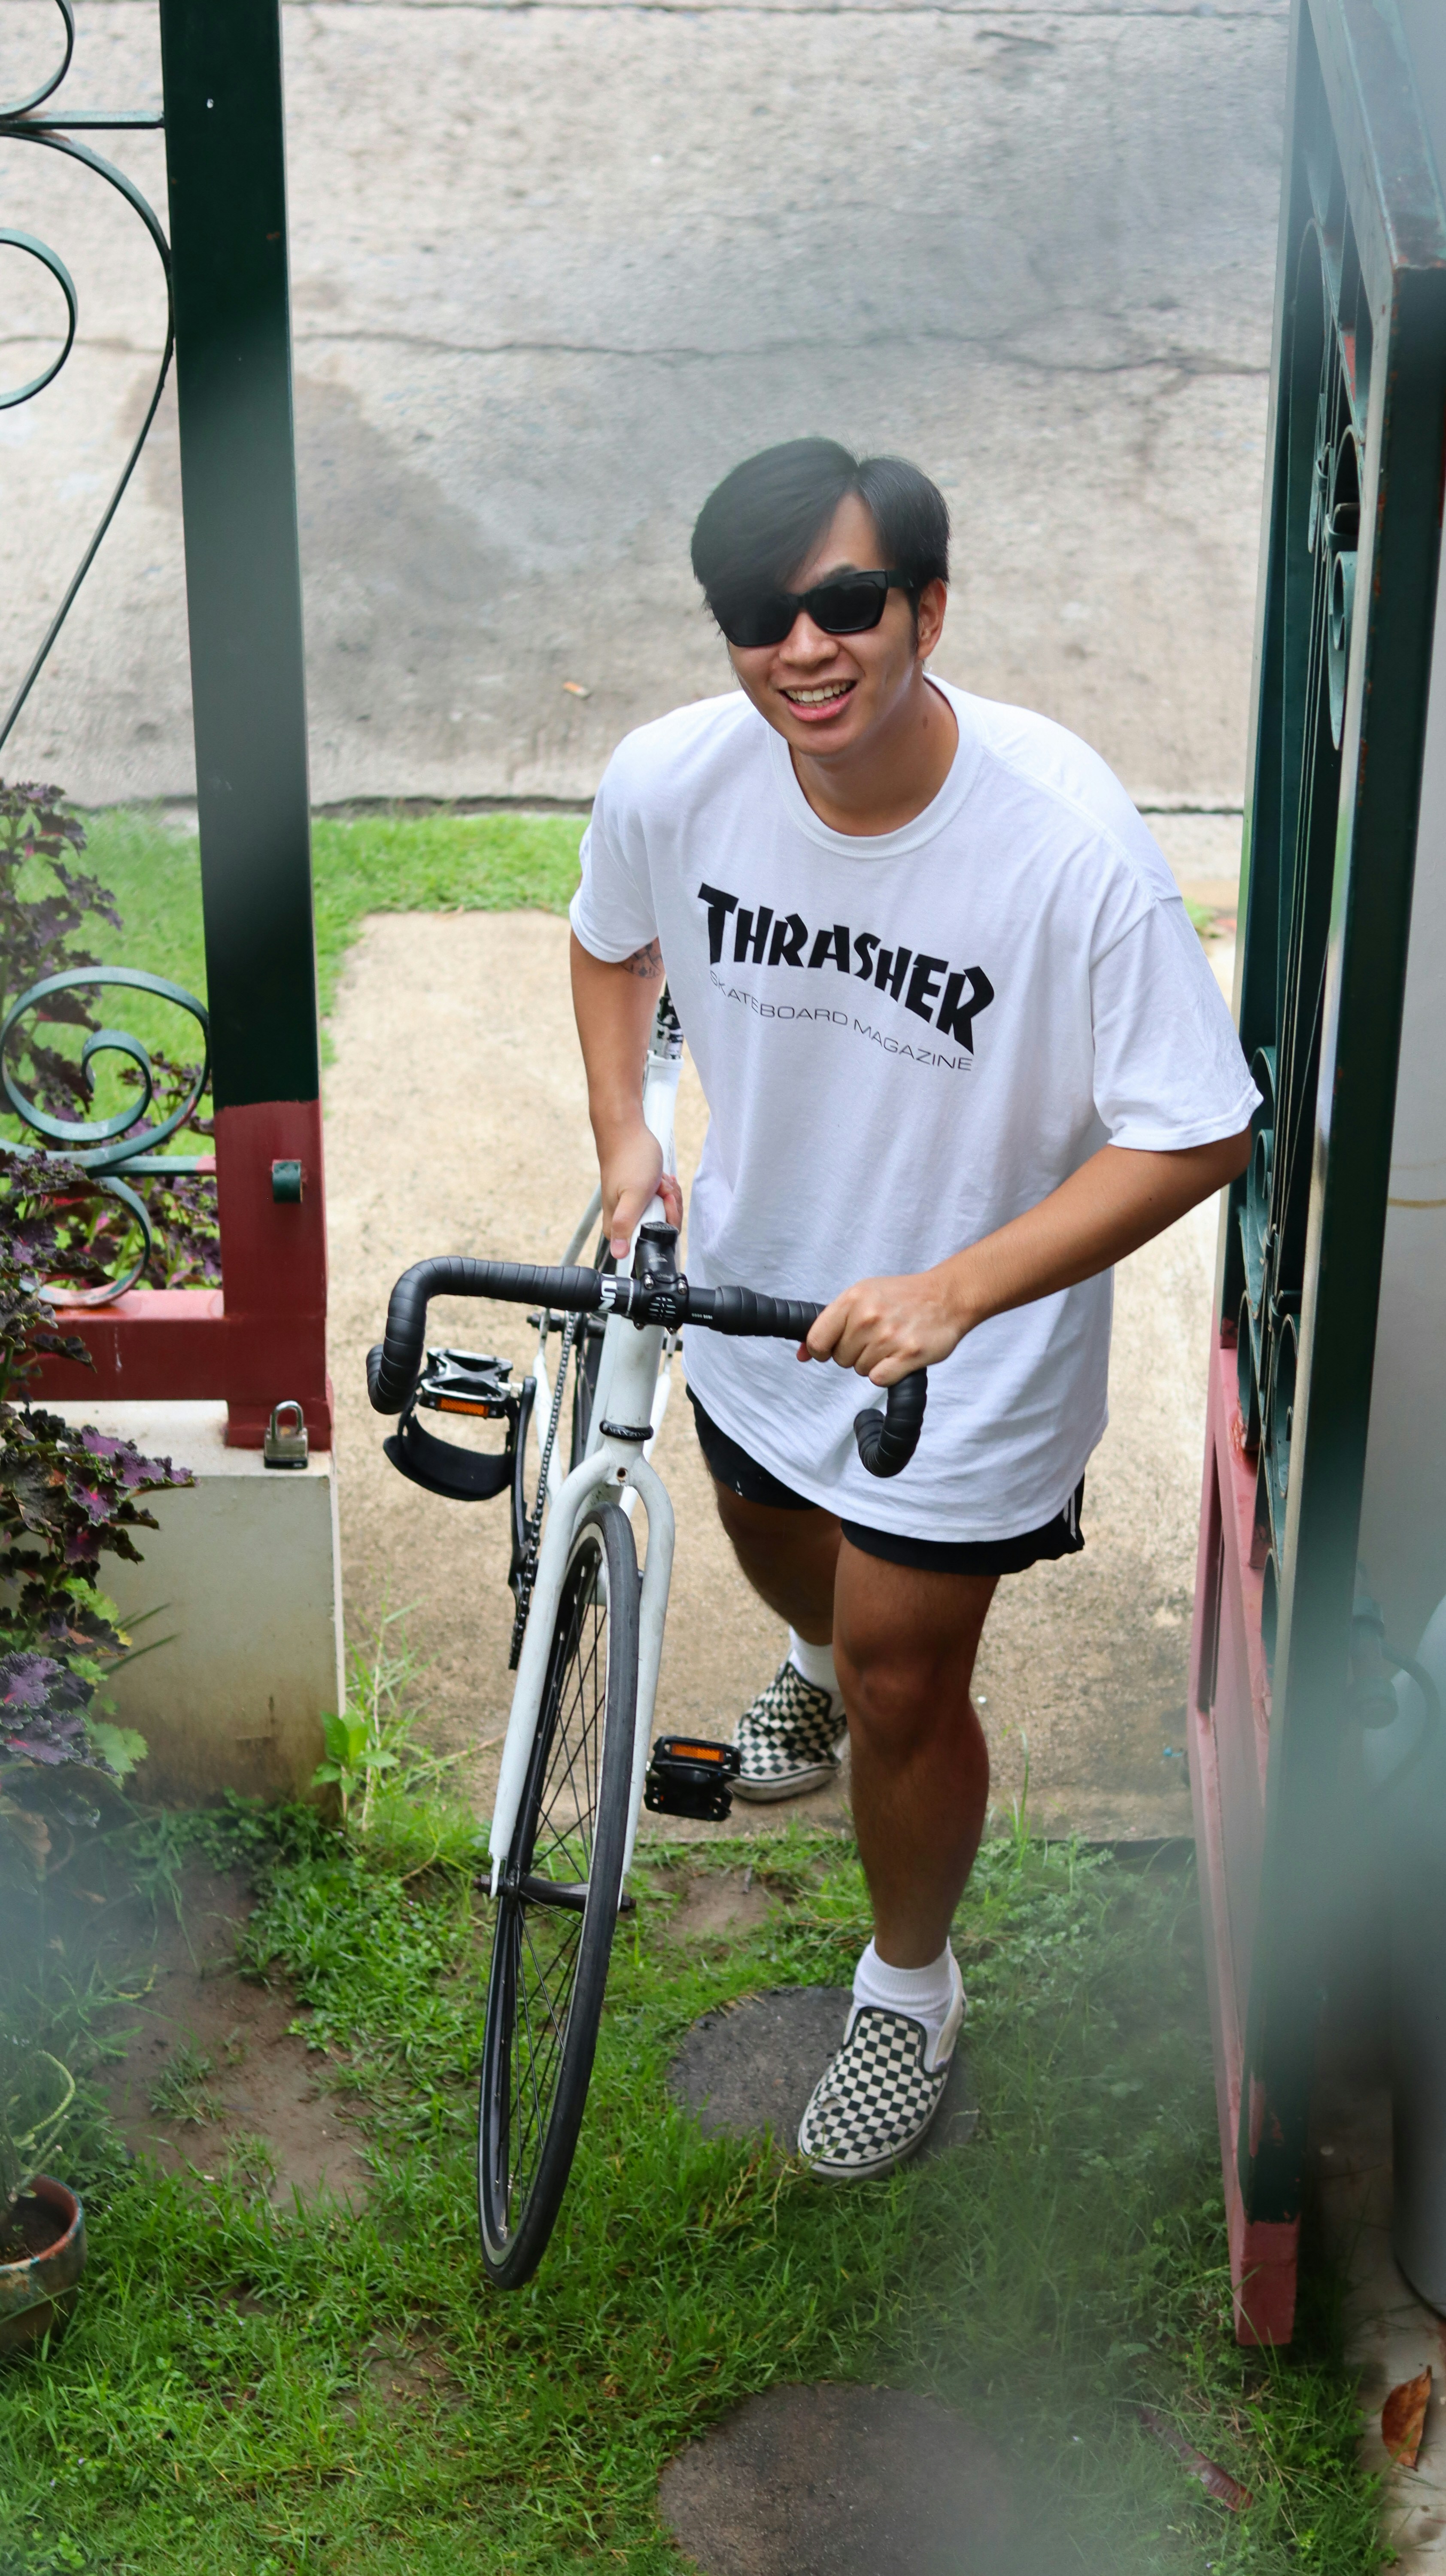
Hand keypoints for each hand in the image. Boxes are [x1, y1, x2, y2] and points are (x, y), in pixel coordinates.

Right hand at [601, 1126, 682, 1257]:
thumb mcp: (632, 1194)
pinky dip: (667, 1190)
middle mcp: (625, 1223)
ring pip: (666, 1214)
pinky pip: (665, 1203)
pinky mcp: (644, 1201)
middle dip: (669, 1206)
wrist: (627, 1135)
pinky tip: (660, 1180)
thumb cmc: (629, 1160)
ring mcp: (636, 1211)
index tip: (662, 1202)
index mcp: (618, 1228)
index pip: (652, 1241)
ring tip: (657, 1181)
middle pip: (663, 1228)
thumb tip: (618, 1254)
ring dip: (668, 1195)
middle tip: (660, 1189)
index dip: (664, 1222)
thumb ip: (625, 1224)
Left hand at [803, 1267, 972, 1384]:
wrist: (948, 1295)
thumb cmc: (902, 1297)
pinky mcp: (909, 1354)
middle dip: (854, 1353)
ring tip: (891, 1342)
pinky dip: (888, 1373)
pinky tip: (899, 1356)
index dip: (821, 1350)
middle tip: (876, 1337)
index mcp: (853, 1299)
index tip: (831, 1349)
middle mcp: (869, 1316)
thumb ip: (831, 1323)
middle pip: (840, 1358)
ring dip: (874, 1362)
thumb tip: (802, 1354)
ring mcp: (889, 1336)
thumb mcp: (862, 1296)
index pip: (817, 1340)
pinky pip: (879, 1379)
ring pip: (861, 1370)